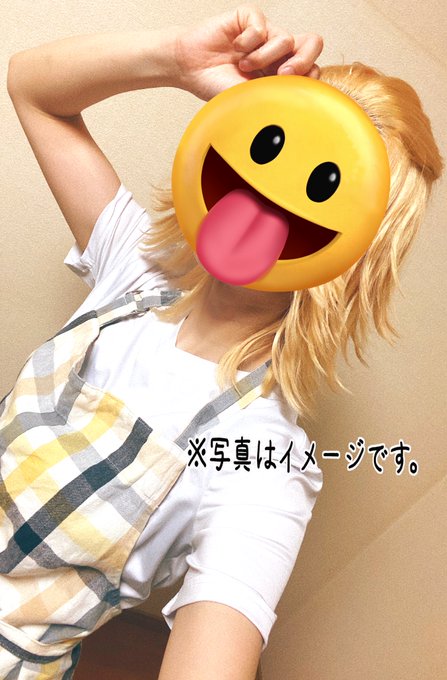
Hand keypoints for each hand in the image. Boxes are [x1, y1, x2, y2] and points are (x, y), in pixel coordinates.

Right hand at [173, 3, 322, 100]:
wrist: (189, 70)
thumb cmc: (217, 87)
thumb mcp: (250, 99)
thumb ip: (276, 96)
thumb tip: (300, 100)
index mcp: (281, 73)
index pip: (313, 68)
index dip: (307, 77)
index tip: (289, 88)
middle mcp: (277, 52)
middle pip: (312, 44)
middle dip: (302, 61)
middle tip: (283, 73)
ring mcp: (265, 33)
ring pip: (285, 40)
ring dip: (263, 57)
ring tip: (243, 66)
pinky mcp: (250, 18)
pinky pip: (261, 26)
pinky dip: (248, 42)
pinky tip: (235, 49)